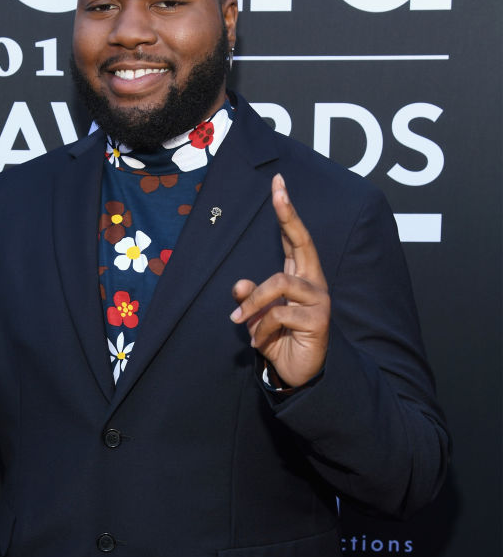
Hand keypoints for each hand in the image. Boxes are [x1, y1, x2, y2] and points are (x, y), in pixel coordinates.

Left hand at [230, 173, 329, 386]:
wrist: (298, 373)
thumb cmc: (278, 340)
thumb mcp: (255, 317)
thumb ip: (248, 298)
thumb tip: (238, 284)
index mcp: (300, 275)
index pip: (295, 237)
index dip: (287, 211)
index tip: (278, 183)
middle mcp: (313, 282)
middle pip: (303, 242)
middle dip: (289, 215)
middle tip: (278, 191)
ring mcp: (318, 299)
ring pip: (279, 283)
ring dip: (253, 302)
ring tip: (240, 323)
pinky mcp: (318, 320)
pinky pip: (279, 314)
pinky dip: (261, 327)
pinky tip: (258, 341)